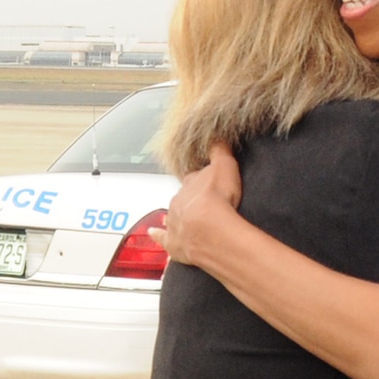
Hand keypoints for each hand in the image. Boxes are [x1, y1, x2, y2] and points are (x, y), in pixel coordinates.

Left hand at [153, 142, 241, 266]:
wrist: (210, 230)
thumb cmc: (219, 199)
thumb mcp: (225, 166)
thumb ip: (220, 150)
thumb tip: (217, 136)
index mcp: (190, 183)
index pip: (195, 177)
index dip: (203, 179)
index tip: (210, 179)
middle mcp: (178, 201)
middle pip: (183, 196)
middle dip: (191, 198)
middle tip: (204, 202)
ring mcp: (174, 221)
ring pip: (172, 215)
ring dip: (178, 215)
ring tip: (189, 218)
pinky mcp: (174, 243)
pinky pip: (162, 238)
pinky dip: (157, 235)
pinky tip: (153, 233)